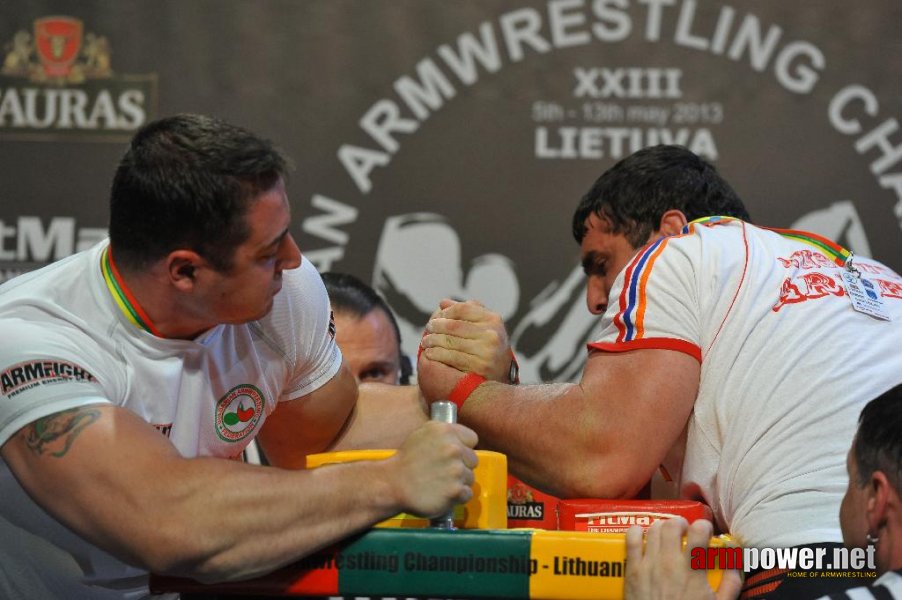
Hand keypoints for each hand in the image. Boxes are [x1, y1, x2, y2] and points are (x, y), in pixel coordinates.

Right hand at [388, 421, 478, 517]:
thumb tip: (462, 438)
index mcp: (446, 431)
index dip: (463, 447)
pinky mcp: (455, 490)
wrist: (392, 485)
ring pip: (470, 478)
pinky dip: (457, 497)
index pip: (472, 439)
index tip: (451, 455)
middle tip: (443, 471)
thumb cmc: (407, 460)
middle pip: (473, 460)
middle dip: (461, 466)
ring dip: (458, 482)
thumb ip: (445, 433)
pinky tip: (442, 493)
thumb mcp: (423, 434)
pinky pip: (467, 494)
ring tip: (439, 483)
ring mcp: (456, 470)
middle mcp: (453, 448)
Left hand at [419, 298, 511, 381]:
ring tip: (425, 341)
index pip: (463, 309)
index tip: (436, 317)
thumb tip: (443, 302)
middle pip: (454, 326)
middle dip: (437, 326)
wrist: (500, 374)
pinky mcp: (480, 367)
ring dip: (433, 341)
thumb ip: (466, 312)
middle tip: (428, 328)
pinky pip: (451, 357)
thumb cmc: (487, 345)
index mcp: (493, 319)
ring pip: (450, 342)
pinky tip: (429, 353)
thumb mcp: (483, 326)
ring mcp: (487, 352)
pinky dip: (437, 354)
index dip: (446, 312)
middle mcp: (492, 334)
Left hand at [624, 518, 741, 599]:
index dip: (703, 526)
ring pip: (653, 529)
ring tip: (667, 536)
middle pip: (672, 525)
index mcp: (692, 571)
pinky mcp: (633, 570)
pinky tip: (643, 533)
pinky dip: (637, 531)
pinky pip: (631, 540)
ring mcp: (648, 564)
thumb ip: (730, 584)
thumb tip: (734, 563)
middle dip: (680, 523)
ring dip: (662, 527)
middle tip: (684, 532)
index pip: (698, 531)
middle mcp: (669, 562)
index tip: (705, 531)